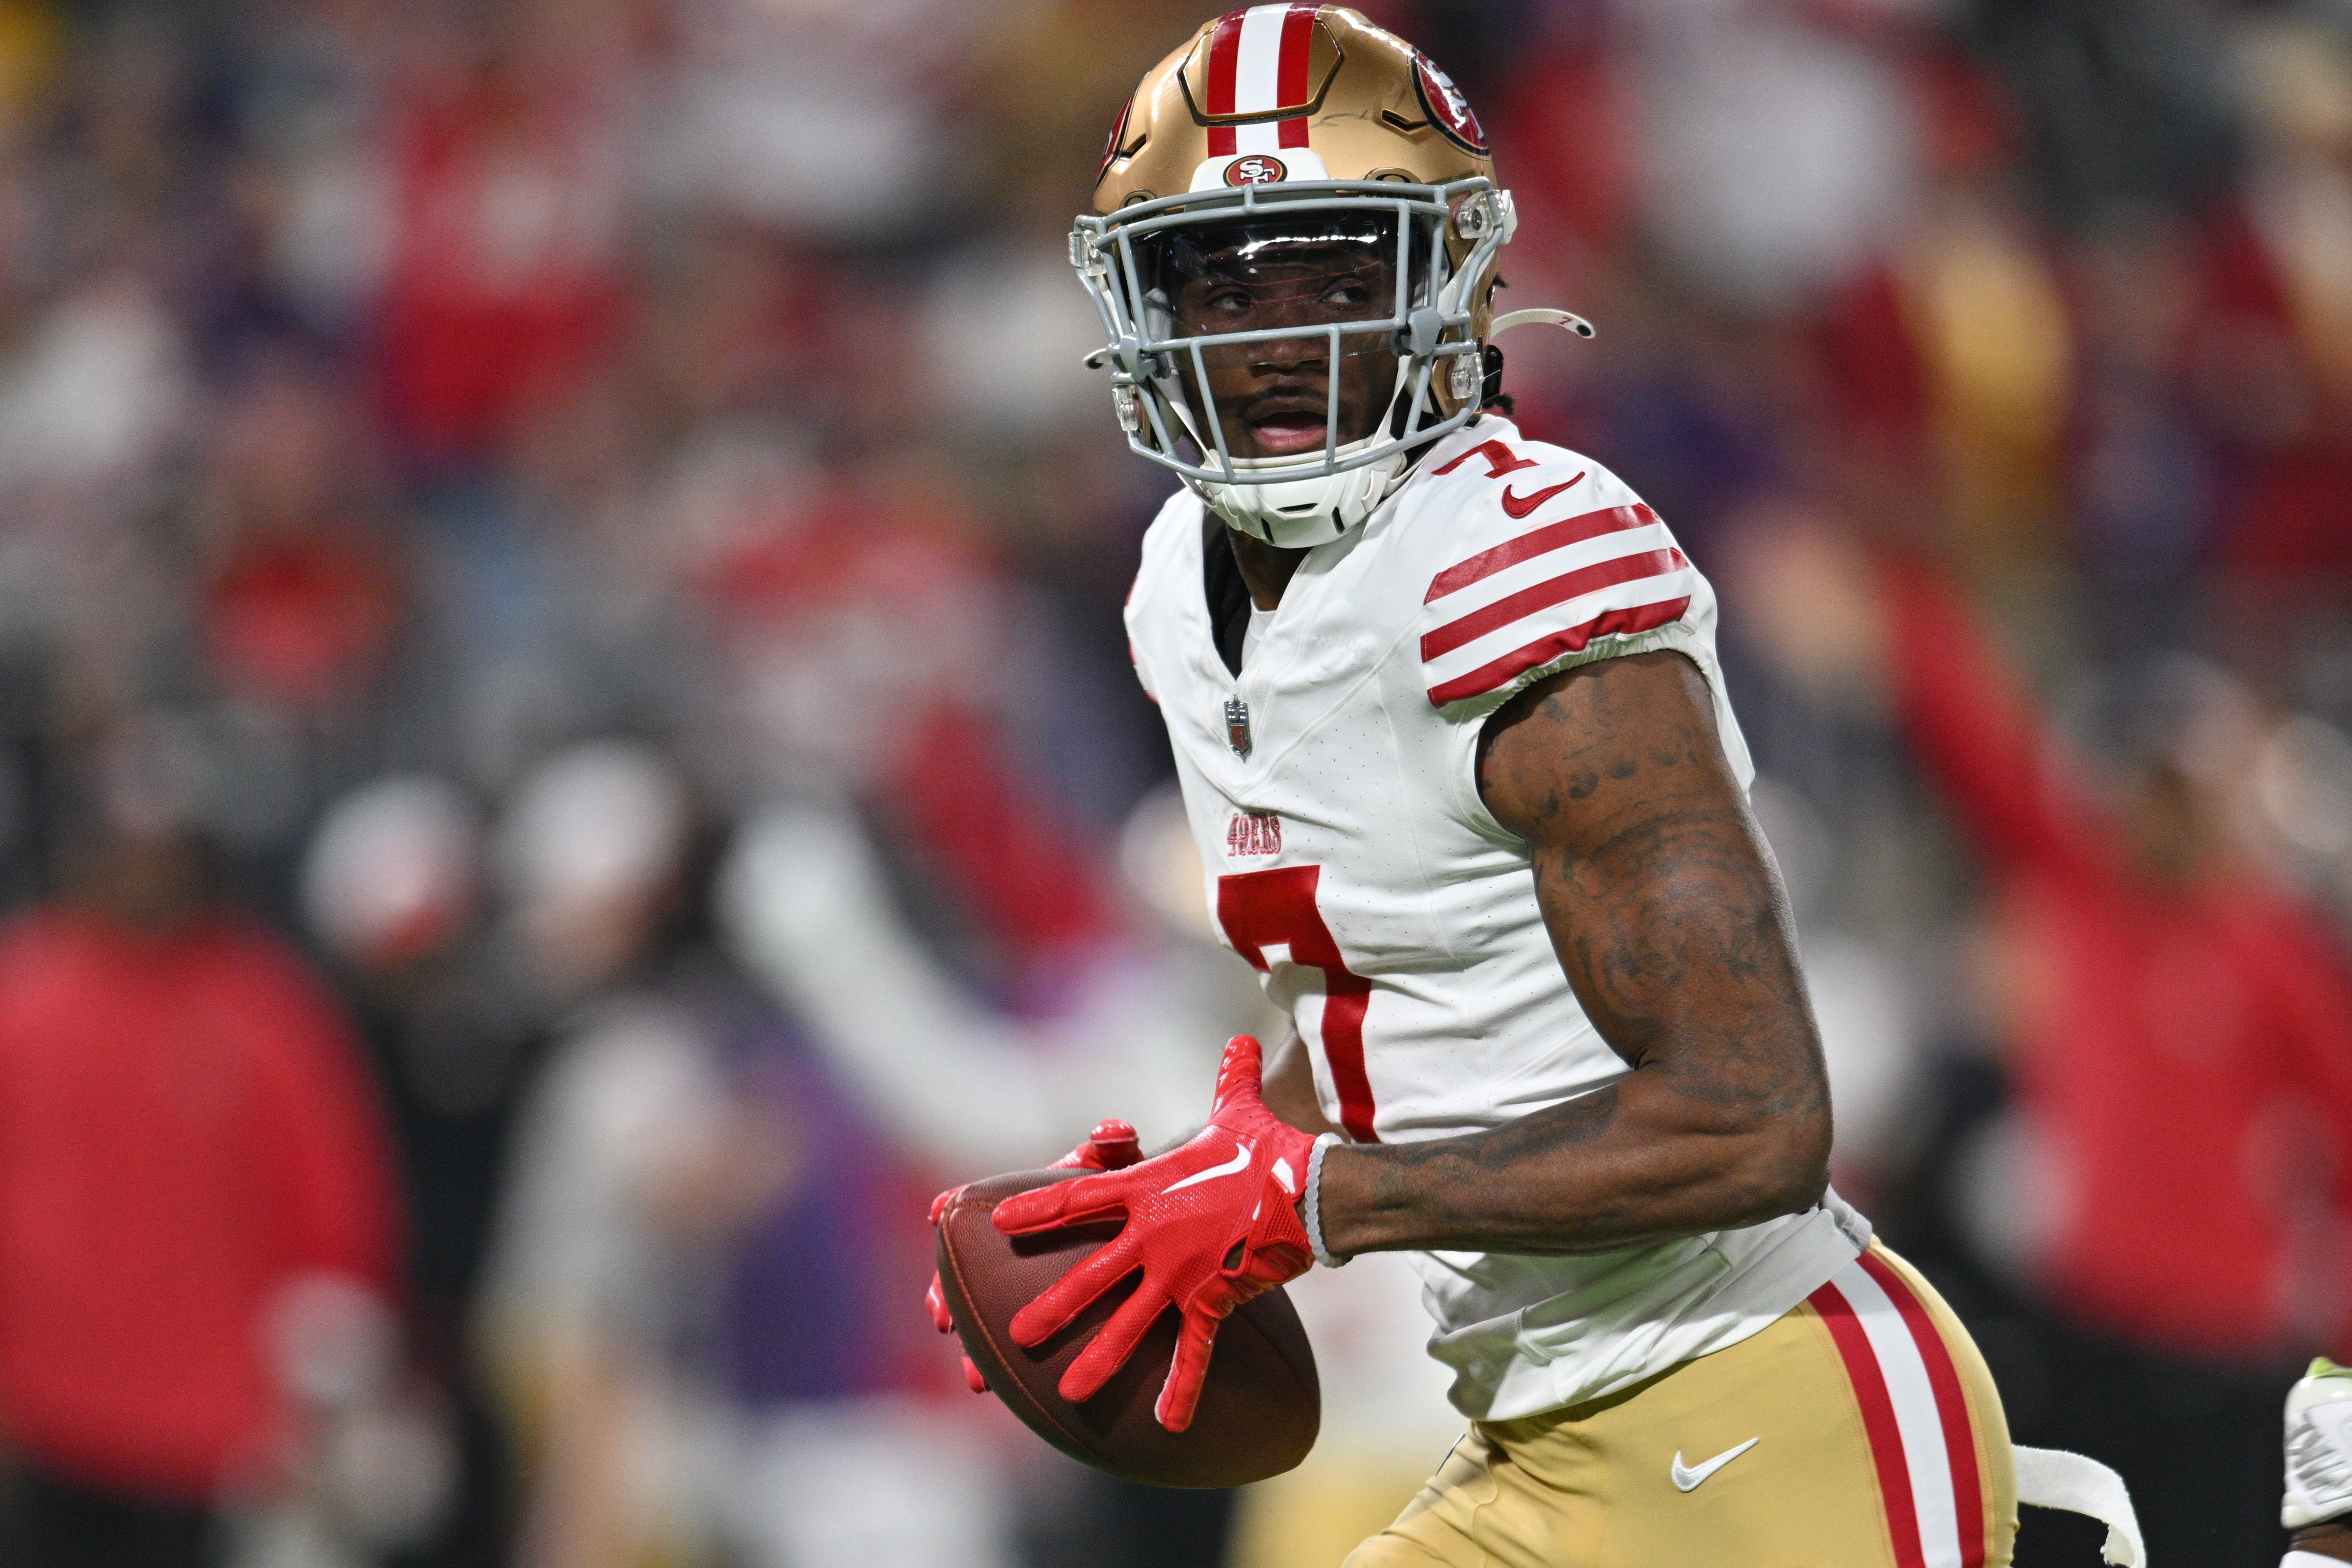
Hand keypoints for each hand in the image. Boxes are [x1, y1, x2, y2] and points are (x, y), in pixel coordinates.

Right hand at [925, 1119, 1146, 1393]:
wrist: (1163, 1232)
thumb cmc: (1141, 1192)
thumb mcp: (1131, 1168)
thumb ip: (1117, 1146)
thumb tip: (1108, 1131)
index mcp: (1032, 1202)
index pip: (982, 1198)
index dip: (954, 1204)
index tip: (936, 1214)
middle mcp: (1018, 1245)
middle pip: (965, 1267)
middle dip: (946, 1293)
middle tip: (943, 1318)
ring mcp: (1027, 1281)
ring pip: (982, 1312)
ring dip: (972, 1344)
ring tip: (974, 1373)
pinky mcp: (1053, 1315)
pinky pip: (1012, 1344)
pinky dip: (999, 1366)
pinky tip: (991, 1389)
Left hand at [991, 1036, 1314, 1431]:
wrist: (1312, 1188)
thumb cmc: (1271, 1149)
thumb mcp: (1242, 1111)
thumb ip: (1229, 1080)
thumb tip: (1239, 1042)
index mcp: (1148, 1189)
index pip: (1078, 1197)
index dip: (1037, 1209)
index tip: (997, 1221)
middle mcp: (1154, 1234)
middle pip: (1089, 1274)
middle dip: (1052, 1307)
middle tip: (1014, 1337)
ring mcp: (1182, 1272)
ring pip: (1129, 1322)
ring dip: (1099, 1358)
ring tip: (1067, 1394)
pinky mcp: (1215, 1299)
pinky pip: (1194, 1351)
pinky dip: (1182, 1389)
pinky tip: (1167, 1426)